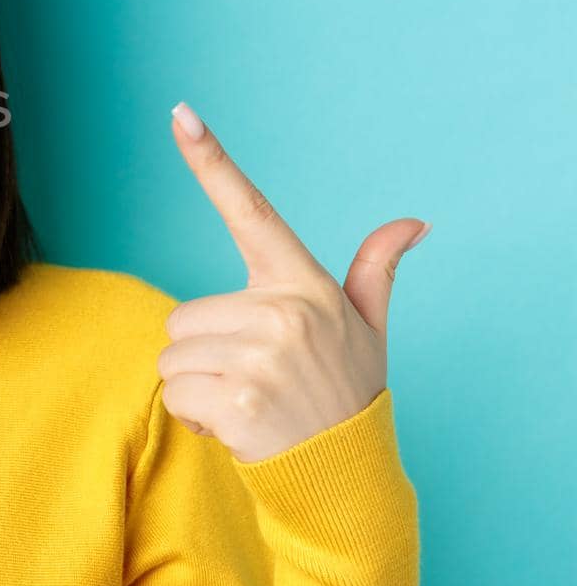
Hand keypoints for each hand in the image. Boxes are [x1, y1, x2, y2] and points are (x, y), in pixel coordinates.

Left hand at [156, 103, 427, 462]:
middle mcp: (283, 312)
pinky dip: (194, 417)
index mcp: (303, 285)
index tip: (180, 112)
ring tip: (247, 402)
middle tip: (252, 379)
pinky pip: (174, 394)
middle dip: (203, 354)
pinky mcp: (238, 399)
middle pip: (182, 316)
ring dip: (196, 387)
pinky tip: (237, 427)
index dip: (211, 160)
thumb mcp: (365, 328)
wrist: (346, 473)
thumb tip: (414, 223)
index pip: (251, 210)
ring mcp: (261, 356)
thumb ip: (375, 271)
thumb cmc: (345, 391)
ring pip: (171, 357)